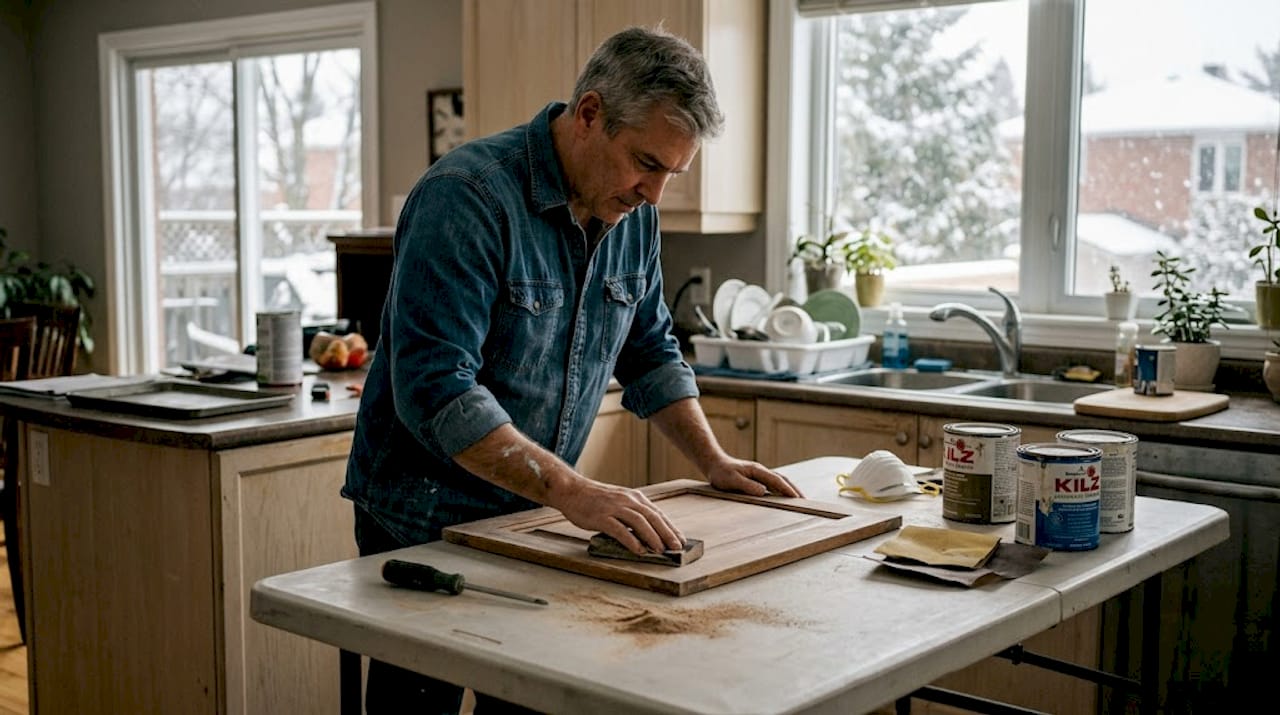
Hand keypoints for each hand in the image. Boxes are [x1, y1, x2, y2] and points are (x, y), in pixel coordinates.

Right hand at [551, 479, 684, 555]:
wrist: (572, 490)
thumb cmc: (595, 499)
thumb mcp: (619, 501)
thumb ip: (633, 513)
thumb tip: (649, 531)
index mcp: (634, 497)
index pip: (657, 513)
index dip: (671, 527)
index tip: (681, 540)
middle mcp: (627, 500)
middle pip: (652, 517)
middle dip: (667, 533)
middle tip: (677, 547)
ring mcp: (614, 508)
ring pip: (639, 522)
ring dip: (652, 537)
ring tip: (661, 550)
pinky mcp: (601, 517)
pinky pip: (619, 529)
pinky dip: (631, 540)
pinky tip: (639, 550)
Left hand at [706, 458, 803, 497]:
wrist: (714, 463)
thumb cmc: (721, 472)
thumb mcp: (732, 480)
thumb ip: (746, 485)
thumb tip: (763, 491)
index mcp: (757, 470)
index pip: (777, 480)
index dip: (787, 489)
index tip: (797, 498)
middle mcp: (761, 471)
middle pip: (782, 480)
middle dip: (794, 490)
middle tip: (805, 501)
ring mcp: (760, 475)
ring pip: (779, 482)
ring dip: (790, 490)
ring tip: (799, 501)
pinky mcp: (757, 479)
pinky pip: (773, 484)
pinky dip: (781, 490)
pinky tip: (784, 499)